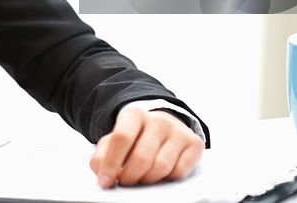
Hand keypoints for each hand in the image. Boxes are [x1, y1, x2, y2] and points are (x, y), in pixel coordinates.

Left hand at [89, 106, 204, 187]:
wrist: (163, 126)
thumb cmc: (136, 137)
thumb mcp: (114, 140)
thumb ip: (102, 155)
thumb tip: (102, 173)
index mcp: (134, 114)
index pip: (121, 138)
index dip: (111, 163)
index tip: (105, 181)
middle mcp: (158, 120)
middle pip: (141, 157)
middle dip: (130, 176)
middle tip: (125, 182)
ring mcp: (178, 131)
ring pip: (160, 167)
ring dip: (147, 179)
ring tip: (141, 178)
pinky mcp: (194, 144)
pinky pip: (179, 172)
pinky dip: (167, 179)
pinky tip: (160, 174)